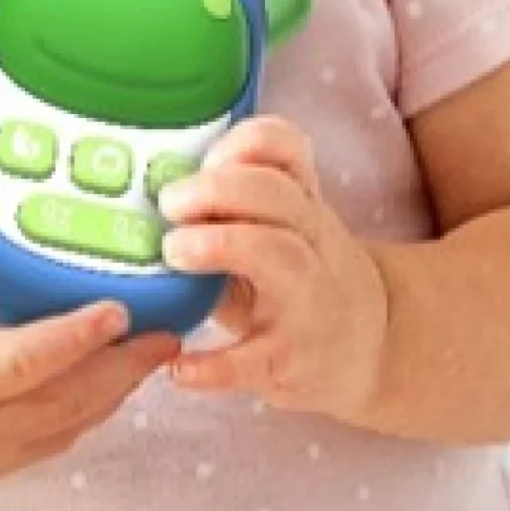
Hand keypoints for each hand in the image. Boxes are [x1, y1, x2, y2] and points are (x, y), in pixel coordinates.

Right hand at [0, 265, 178, 479]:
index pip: (19, 363)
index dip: (72, 337)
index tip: (115, 308)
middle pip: (62, 400)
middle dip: (120, 367)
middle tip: (167, 331)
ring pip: (70, 423)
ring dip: (119, 387)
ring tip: (161, 344)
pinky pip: (60, 435)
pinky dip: (98, 405)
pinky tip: (121, 372)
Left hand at [158, 114, 389, 422]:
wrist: (369, 349)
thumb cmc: (299, 275)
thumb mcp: (278, 228)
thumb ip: (228, 205)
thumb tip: (140, 189)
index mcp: (300, 201)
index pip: (287, 147)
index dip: (244, 144)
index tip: (205, 158)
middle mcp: (311, 241)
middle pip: (278, 194)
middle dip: (220, 189)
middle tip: (169, 203)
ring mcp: (307, 302)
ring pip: (279, 256)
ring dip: (222, 245)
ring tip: (173, 251)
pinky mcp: (291, 363)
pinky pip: (254, 362)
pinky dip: (215, 366)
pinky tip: (179, 365)